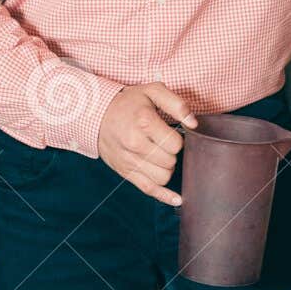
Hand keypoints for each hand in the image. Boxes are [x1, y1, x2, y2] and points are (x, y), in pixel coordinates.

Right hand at [96, 82, 198, 205]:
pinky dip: (164, 196)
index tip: (170, 133)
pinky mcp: (125, 172)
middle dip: (172, 153)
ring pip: (163, 177)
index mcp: (144, 121)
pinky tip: (177, 198)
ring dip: (167, 168)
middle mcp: (135, 143)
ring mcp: (129, 160)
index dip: (177, 139)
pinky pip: (149, 189)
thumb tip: (194, 123)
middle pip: (170, 161)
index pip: (175, 144)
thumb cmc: (128, 103)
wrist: (96, 114)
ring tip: (160, 155)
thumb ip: (176, 104)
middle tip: (163, 143)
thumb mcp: (152, 91)